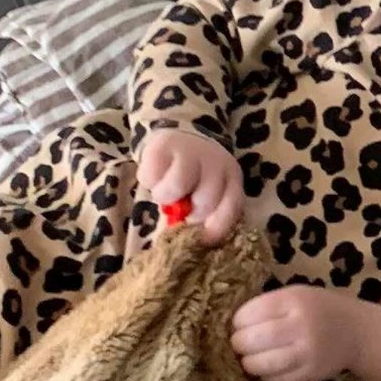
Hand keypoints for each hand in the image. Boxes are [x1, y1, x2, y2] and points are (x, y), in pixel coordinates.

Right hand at [136, 126, 244, 242]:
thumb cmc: (194, 174)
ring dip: (166, 196)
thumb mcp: (205, 191)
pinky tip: (155, 176)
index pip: (232, 207)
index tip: (202, 241)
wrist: (180, 136)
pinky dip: (149, 181)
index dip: (217, 228)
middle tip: (181, 207)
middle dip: (190, 212)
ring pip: (178, 186)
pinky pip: (152, 175)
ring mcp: (190, 152)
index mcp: (231, 178)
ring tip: (164, 193)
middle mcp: (216, 163)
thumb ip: (202, 213)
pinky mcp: (163, 146)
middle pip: (205, 200)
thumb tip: (191, 245)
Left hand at [231, 287, 380, 380]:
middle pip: (250, 340)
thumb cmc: (319, 309)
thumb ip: (268, 305)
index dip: (236, 322)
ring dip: (248, 363)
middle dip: (238, 344)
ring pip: (260, 364)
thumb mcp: (296, 295)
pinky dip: (265, 375)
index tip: (238, 325)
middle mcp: (299, 326)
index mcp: (292, 300)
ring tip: (250, 358)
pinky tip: (268, 368)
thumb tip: (229, 324)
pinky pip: (275, 379)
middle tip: (240, 344)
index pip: (247, 314)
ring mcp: (305, 353)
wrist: (356, 332)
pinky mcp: (309, 374)